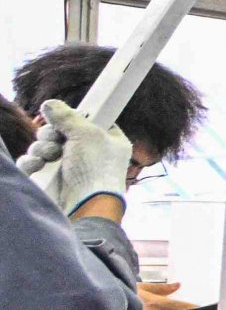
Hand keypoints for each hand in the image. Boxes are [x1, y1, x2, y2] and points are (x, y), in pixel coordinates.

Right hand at [17, 100, 131, 217]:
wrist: (84, 205)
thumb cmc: (96, 170)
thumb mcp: (87, 134)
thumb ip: (68, 116)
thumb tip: (50, 104)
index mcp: (108, 141)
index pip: (89, 121)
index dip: (74, 118)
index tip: (66, 117)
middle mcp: (89, 153)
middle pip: (60, 131)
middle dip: (51, 133)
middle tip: (56, 139)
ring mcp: (69, 167)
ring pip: (44, 146)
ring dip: (42, 147)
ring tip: (50, 156)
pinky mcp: (50, 179)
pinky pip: (33, 162)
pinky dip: (33, 162)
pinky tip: (39, 165)